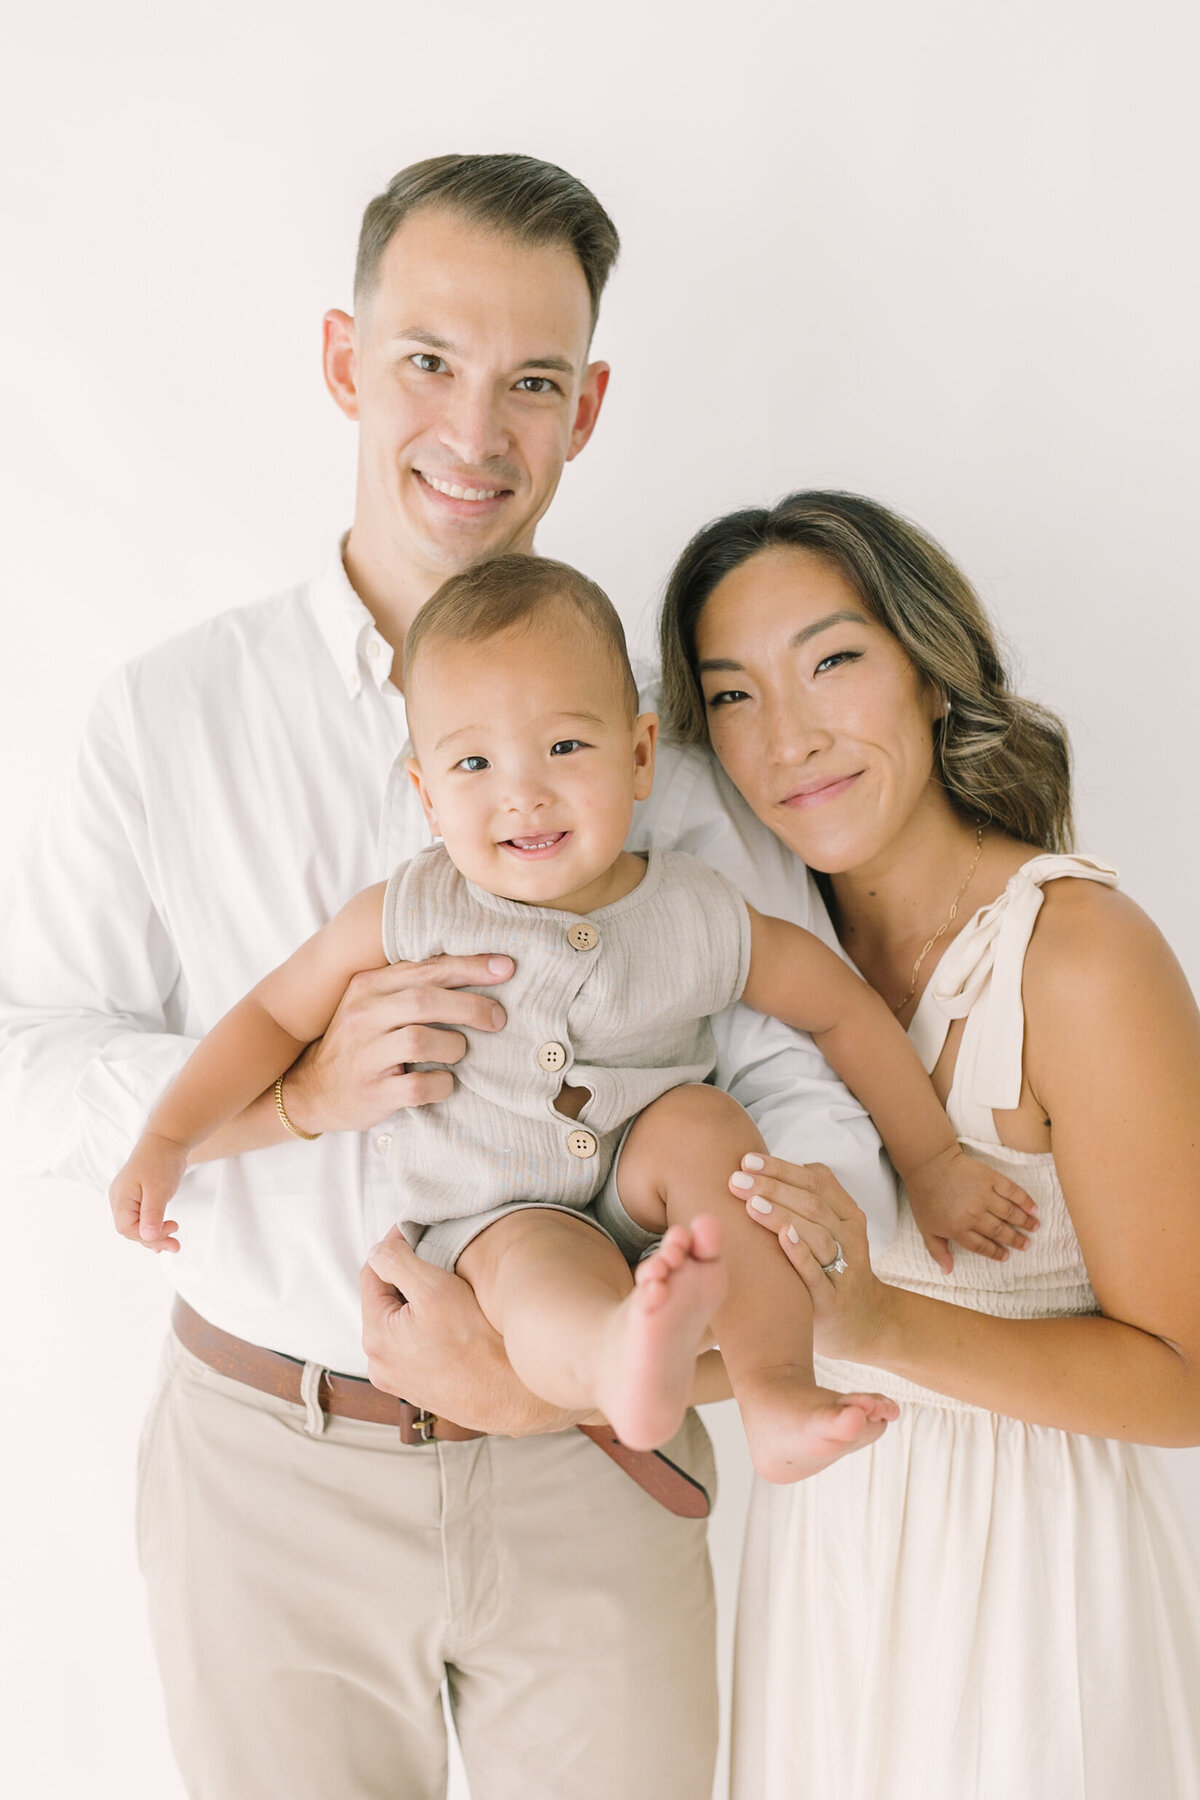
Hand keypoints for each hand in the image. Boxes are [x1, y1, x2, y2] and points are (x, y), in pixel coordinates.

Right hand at [109, 1131, 187, 1252]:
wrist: (166, 1141)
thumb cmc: (160, 1161)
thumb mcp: (158, 1189)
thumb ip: (152, 1213)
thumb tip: (147, 1237)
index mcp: (120, 1198)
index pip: (127, 1228)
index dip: (147, 1236)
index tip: (170, 1230)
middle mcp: (120, 1200)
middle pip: (131, 1230)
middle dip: (153, 1239)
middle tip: (176, 1245)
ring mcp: (127, 1200)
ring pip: (137, 1227)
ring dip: (155, 1237)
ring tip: (174, 1245)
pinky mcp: (138, 1199)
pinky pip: (141, 1220)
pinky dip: (152, 1229)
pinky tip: (163, 1238)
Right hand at [283, 953, 514, 1134]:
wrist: (312, 1090)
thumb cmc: (360, 1043)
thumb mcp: (374, 1005)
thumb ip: (412, 986)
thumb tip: (479, 971)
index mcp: (367, 987)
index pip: (425, 969)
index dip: (469, 967)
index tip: (505, 967)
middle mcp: (362, 1016)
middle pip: (425, 1000)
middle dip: (470, 1006)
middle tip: (497, 1017)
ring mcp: (364, 1055)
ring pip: (421, 1040)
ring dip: (453, 1046)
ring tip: (459, 1052)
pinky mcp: (371, 1092)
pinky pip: (419, 1086)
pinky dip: (442, 1085)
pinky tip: (445, 1083)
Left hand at [361, 1227, 586, 1436]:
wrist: (509, 1395)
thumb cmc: (476, 1343)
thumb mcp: (434, 1287)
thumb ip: (397, 1261)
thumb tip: (379, 1250)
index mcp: (375, 1337)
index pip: (371, 1274)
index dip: (393, 1247)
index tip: (413, 1232)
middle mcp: (380, 1364)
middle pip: (385, 1301)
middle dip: (405, 1277)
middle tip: (436, 1260)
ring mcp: (399, 1380)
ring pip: (400, 1324)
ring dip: (417, 1303)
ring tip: (448, 1292)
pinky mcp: (419, 1388)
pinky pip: (414, 1346)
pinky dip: (426, 1328)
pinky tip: (453, 1323)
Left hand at [733, 1156, 893, 1363]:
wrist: (862, 1322)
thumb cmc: (831, 1266)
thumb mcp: (830, 1229)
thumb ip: (807, 1199)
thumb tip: (765, 1168)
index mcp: (847, 1214)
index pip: (815, 1181)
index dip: (780, 1168)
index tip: (746, 1160)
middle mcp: (850, 1237)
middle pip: (812, 1204)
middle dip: (772, 1187)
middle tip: (737, 1180)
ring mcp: (845, 1269)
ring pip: (817, 1234)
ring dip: (782, 1215)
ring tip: (751, 1203)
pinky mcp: (833, 1300)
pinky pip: (816, 1274)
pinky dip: (800, 1254)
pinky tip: (782, 1237)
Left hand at [903, 1143, 1038, 1271]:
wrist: (928, 1163)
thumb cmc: (925, 1197)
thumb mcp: (925, 1228)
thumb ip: (937, 1251)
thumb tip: (947, 1271)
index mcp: (958, 1229)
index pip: (982, 1245)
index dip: (996, 1252)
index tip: (1006, 1256)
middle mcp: (973, 1214)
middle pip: (999, 1231)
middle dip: (1015, 1240)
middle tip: (1026, 1245)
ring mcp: (983, 1195)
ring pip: (1009, 1213)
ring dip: (1024, 1222)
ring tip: (1035, 1228)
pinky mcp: (990, 1178)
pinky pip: (1011, 1191)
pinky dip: (1024, 1200)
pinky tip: (1033, 1207)